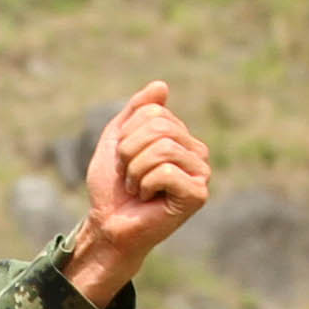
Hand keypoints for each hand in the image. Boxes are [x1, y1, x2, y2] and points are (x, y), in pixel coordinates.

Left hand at [58, 83, 210, 308]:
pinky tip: (149, 200)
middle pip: (160, 128)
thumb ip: (138, 111)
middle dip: (130, 153)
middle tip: (131, 177)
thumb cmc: (114, 187)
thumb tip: (161, 86)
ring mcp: (201, 174)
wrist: (108, 223)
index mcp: (181, 138)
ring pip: (162, 149)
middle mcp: (197, 153)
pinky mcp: (198, 195)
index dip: (128, 135)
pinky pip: (166, 171)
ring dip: (136, 171)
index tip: (125, 160)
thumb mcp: (118, 139)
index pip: (154, 113)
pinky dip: (146, 185)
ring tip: (138, 189)